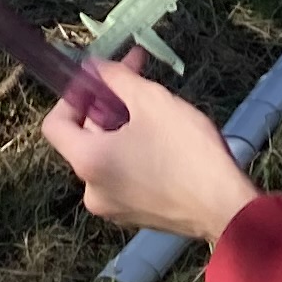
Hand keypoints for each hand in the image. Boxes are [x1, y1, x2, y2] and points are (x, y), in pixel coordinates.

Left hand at [40, 57, 259, 240]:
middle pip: (84, 137)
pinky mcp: (136, 216)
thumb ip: (116, 79)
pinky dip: (134, 151)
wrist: (226, 207)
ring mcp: (113, 208)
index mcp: (87, 162)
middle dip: (108, 102)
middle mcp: (91, 190)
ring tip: (156, 102)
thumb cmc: (186, 150)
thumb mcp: (151, 102)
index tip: (100, 80)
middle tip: (137, 74)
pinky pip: (124, 175)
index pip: (55, 124)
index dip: (72, 96)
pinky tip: (164, 136)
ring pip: (107, 154)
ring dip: (124, 124)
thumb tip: (93, 66)